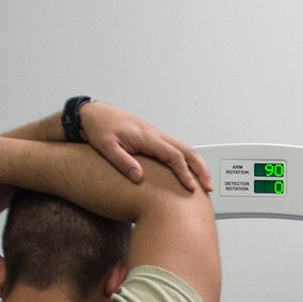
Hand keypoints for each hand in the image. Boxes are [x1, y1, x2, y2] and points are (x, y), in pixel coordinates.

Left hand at [79, 102, 211, 192]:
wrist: (94, 114)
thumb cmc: (99, 128)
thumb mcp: (106, 147)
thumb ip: (123, 161)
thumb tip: (139, 177)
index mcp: (147, 137)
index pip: (173, 155)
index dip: (184, 172)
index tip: (190, 187)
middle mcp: (155, 135)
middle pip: (187, 150)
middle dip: (200, 169)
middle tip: (208, 187)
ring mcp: (156, 136)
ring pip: (184, 149)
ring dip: (197, 164)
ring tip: (203, 182)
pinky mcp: (153, 139)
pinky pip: (176, 149)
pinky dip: (188, 161)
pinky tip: (188, 172)